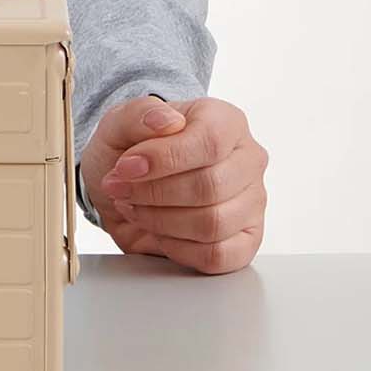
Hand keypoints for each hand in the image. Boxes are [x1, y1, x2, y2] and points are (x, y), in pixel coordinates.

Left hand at [80, 94, 267, 273]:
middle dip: (152, 193)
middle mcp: (247, 160)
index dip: (163, 159)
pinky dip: (177, 248)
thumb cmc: (129, 150)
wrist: (122, 184)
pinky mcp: (246, 241)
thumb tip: (166, 121)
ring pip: (213, 224)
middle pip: (210, 187)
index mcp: (225, 121)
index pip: (209, 141)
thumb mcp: (118, 123)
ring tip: (135, 207)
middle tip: (120, 189)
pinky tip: (158, 231)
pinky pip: (218, 256)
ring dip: (159, 220)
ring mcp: (252, 202)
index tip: (125, 167)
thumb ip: (138, 114)